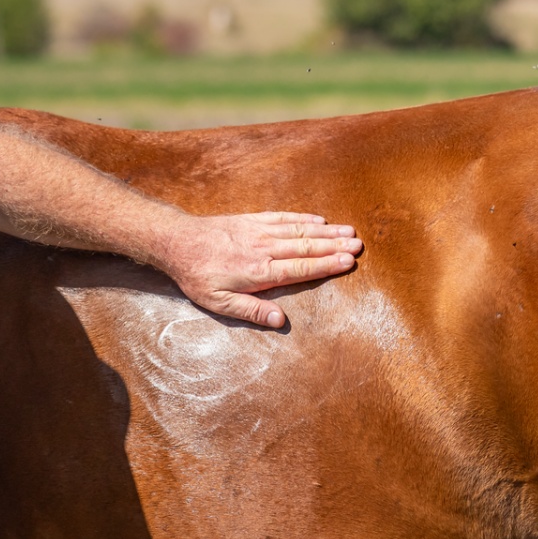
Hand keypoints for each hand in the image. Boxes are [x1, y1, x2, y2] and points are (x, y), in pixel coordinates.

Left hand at [161, 211, 361, 327]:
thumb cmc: (198, 277)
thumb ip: (252, 310)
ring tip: (349, 231)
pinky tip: (319, 219)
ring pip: (299, 230)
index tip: (348, 262)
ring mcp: (259, 231)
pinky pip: (282, 217)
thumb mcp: (219, 303)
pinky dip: (302, 218)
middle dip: (335, 246)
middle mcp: (264, 249)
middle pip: (306, 247)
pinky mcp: (251, 220)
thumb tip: (281, 320)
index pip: (300, 269)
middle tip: (360, 246)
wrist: (178, 242)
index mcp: (259, 272)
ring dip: (326, 231)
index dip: (326, 265)